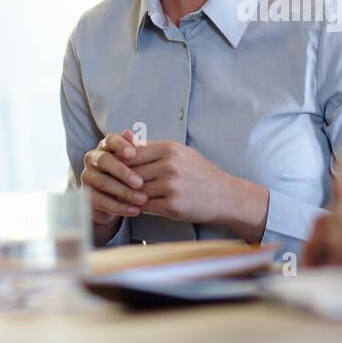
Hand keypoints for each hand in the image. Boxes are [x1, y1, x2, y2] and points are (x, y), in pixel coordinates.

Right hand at [81, 129, 149, 243]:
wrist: (115, 199)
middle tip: (140, 182)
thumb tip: (130, 133)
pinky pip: (102, 201)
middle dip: (123, 172)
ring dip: (124, 192)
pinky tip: (135, 210)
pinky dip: (120, 207)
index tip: (133, 154)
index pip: (111, 139)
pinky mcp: (87, 196)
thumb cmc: (129, 174)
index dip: (121, 145)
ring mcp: (87, 177)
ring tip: (142, 199)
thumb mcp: (136, 162)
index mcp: (106, 146)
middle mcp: (93, 159)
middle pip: (104, 160)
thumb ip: (136, 149)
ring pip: (103, 182)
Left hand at [128, 140, 268, 242]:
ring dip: (131, 196)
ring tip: (128, 197)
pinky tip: (142, 206)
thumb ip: (150, 146)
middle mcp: (170, 166)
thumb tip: (123, 134)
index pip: (132, 153)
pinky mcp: (172, 206)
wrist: (225, 196)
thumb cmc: (199, 173)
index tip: (117, 169)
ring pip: (136, 191)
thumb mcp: (179, 153)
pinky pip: (146, 207)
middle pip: (132, 173)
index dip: (121, 163)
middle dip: (123, 181)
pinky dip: (141, 208)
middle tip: (116, 186)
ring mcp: (171, 186)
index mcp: (170, 149)